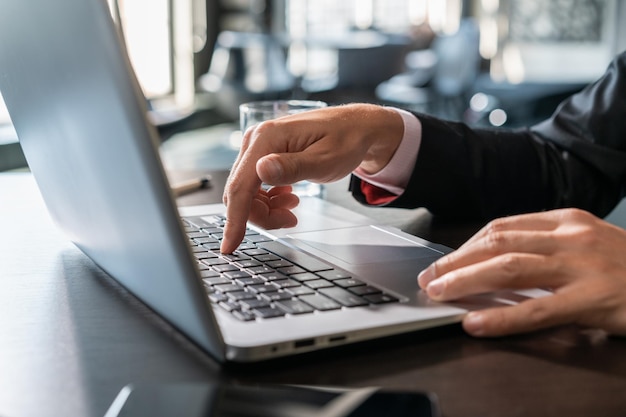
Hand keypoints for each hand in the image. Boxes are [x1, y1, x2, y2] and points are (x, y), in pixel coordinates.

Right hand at [221, 104, 403, 252]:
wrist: (355, 128)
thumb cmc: (345, 141)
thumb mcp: (325, 160)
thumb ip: (294, 168)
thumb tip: (262, 171)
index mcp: (267, 138)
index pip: (241, 186)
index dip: (234, 220)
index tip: (230, 246)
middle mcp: (256, 140)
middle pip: (241, 192)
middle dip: (261, 215)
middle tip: (290, 220)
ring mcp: (258, 147)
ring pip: (246, 192)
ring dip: (266, 209)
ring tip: (293, 208)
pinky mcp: (263, 154)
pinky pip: (254, 185)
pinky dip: (268, 200)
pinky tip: (288, 198)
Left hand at [418, 208, 625, 336]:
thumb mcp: (586, 244)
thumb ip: (545, 248)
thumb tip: (493, 264)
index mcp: (566, 220)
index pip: (501, 227)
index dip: (466, 245)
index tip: (443, 260)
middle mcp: (571, 237)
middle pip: (497, 243)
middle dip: (455, 261)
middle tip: (429, 277)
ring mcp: (584, 266)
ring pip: (509, 268)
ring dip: (466, 280)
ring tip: (438, 294)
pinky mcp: (595, 300)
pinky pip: (537, 310)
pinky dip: (502, 318)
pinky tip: (476, 323)